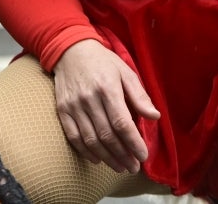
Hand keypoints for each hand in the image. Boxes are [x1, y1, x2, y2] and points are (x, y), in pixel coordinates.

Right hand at [53, 40, 160, 173]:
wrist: (70, 50)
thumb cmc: (103, 62)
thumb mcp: (125, 72)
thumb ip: (139, 95)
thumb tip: (155, 116)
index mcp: (108, 88)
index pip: (122, 123)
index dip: (133, 142)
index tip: (143, 155)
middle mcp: (89, 99)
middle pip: (107, 135)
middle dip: (123, 155)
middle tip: (133, 167)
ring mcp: (73, 106)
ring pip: (91, 140)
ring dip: (107, 158)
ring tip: (120, 167)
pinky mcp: (62, 110)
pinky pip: (73, 137)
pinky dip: (86, 152)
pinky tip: (98, 159)